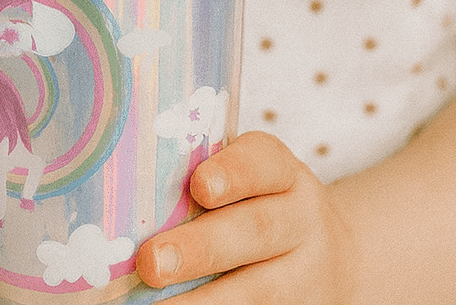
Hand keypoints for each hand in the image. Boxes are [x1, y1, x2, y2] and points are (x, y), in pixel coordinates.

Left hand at [135, 132, 354, 301]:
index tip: (199, 186)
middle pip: (256, 231)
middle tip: (151, 262)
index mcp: (284, 174)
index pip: (264, 163)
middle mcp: (300, 220)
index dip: (234, 173)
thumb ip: (205, 173)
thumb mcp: (251, 178)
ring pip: (259, 290)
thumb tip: (125, 187)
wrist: (329, 257)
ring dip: (204, 302)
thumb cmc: (261, 204)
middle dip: (202, 248)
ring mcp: (304, 274)